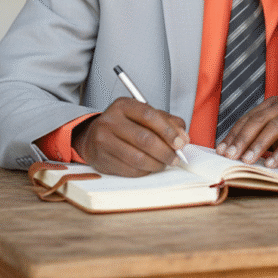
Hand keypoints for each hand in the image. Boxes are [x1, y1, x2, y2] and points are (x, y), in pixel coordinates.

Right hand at [71, 97, 189, 176]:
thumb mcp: (144, 116)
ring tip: (164, 163)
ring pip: (137, 158)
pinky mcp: (101, 159)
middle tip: (176, 158)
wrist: (93, 137)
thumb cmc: (125, 126)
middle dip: (165, 151)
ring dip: (157, 164)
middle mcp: (110, 121)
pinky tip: (149, 167)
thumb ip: (167, 122)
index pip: (149, 116)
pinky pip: (130, 170)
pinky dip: (145, 171)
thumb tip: (183, 137)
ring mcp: (103, 140)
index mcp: (123, 105)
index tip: (181, 143)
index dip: (168, 131)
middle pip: (144, 139)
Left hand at [215, 97, 277, 167]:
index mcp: (272, 104)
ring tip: (247, 161)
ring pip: (273, 127)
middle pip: (256, 121)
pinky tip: (272, 164)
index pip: (247, 119)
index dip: (233, 134)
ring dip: (257, 145)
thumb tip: (237, 153)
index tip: (221, 150)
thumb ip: (261, 139)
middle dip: (241, 140)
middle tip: (229, 156)